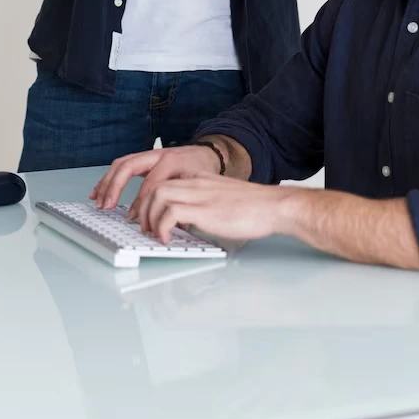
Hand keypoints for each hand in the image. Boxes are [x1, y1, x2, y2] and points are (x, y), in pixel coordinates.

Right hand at [90, 145, 221, 210]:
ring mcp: (149, 154)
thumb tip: (168, 222)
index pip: (151, 182)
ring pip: (121, 164)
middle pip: (129, 166)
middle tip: (107, 206)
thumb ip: (183, 200)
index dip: (141, 202)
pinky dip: (109, 178)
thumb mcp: (198, 184)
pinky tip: (100, 191)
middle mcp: (158, 154)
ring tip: (98, 200)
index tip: (135, 219)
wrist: (207, 153)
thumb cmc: (202, 169)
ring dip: (107, 182)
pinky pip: (121, 165)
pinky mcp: (143, 158)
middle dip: (115, 187)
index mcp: (172, 160)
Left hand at [134, 175, 290, 243]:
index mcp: (201, 180)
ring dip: (150, 217)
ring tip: (155, 235)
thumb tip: (190, 221)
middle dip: (145, 209)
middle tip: (147, 228)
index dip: (152, 201)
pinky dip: (163, 226)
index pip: (166, 182)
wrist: (274, 206)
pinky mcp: (205, 210)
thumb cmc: (255, 207)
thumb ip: (205, 204)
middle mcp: (197, 183)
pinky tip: (168, 239)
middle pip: (156, 186)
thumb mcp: (223, 199)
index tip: (150, 218)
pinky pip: (171, 213)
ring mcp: (200, 195)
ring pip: (158, 195)